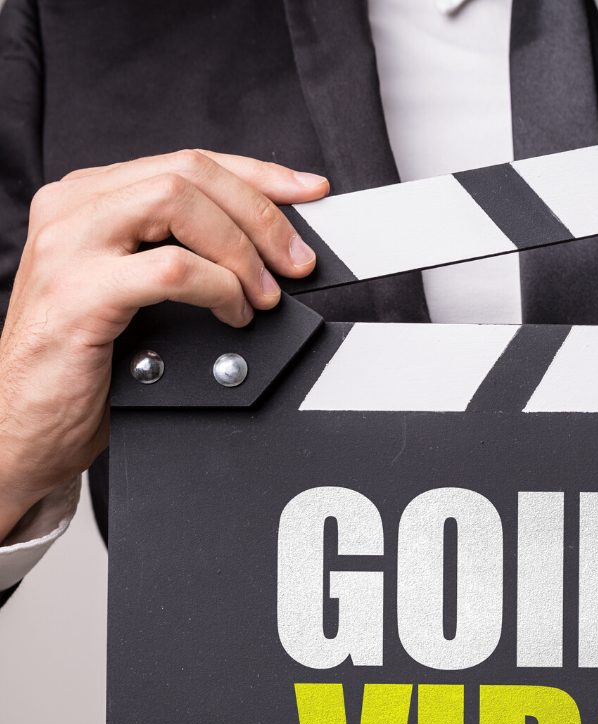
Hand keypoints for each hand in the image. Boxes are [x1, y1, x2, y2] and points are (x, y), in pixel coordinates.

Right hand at [0, 149, 329, 537]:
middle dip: (260, 215)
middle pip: (189, 172)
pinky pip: (172, 269)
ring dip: (241, 249)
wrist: (25, 425)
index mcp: (90, 200)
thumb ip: (183, 256)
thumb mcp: (139, 294)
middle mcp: (75, 210)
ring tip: (262, 294)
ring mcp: (71, 247)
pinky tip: (233, 314)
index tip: (307, 192)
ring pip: (179, 203)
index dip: (258, 175)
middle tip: (296, 262)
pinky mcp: (79, 293)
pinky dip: (219, 288)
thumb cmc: (87, 367)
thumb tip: (268, 251)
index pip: (187, 162)